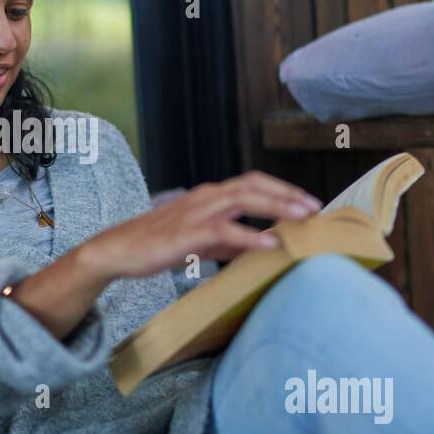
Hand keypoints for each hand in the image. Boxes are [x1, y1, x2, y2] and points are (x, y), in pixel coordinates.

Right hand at [80, 172, 321, 282]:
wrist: (118, 250)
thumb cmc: (157, 245)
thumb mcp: (199, 239)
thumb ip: (227, 239)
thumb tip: (257, 246)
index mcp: (209, 196)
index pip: (252, 183)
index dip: (282, 190)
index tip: (308, 202)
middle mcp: (205, 197)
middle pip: (254, 185)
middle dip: (287, 195)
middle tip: (315, 208)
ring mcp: (196, 213)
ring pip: (243, 201)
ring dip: (277, 208)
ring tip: (302, 218)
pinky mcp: (188, 234)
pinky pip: (224, 231)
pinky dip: (250, 236)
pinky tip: (270, 245)